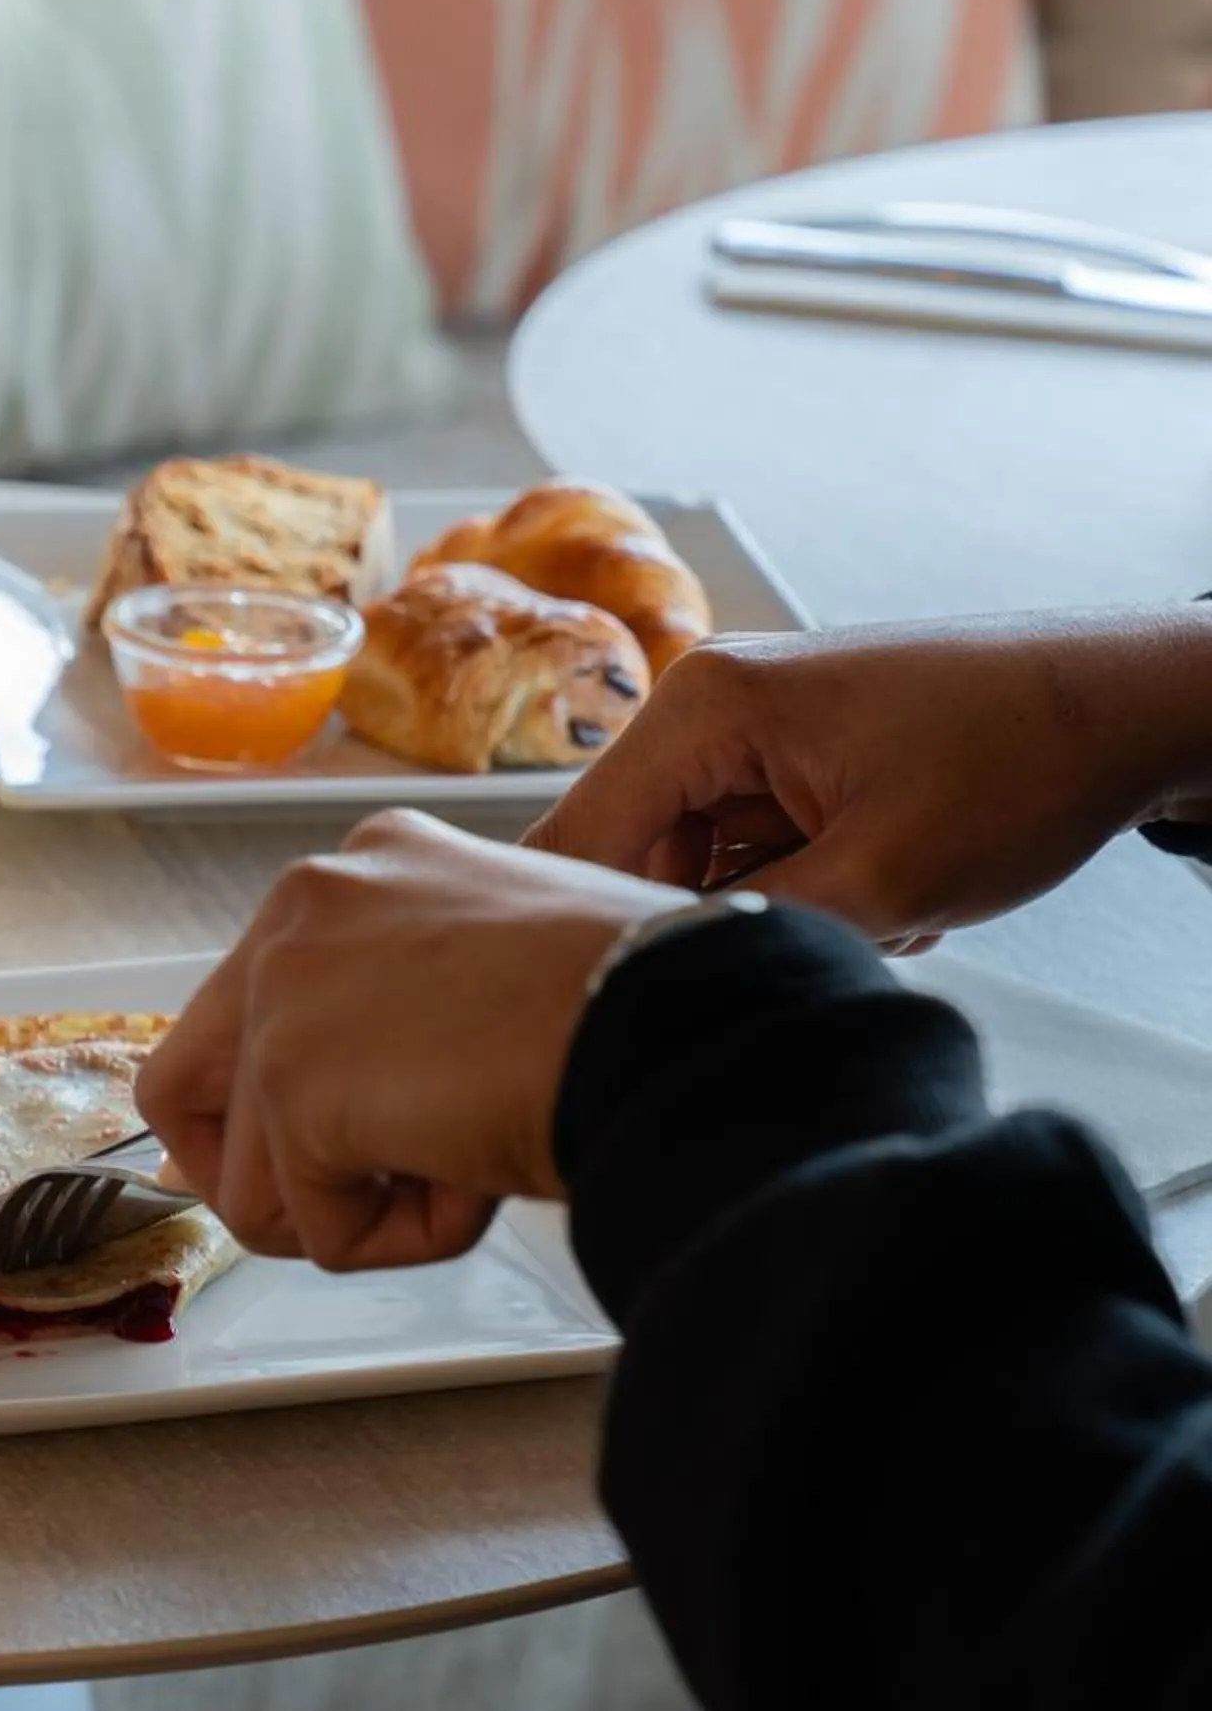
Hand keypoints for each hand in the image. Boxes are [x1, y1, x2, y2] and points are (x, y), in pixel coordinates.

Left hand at [135, 811, 685, 1270]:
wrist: (677, 1021)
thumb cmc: (642, 1004)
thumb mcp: (505, 976)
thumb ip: (408, 1016)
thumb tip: (341, 1117)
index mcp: (366, 868)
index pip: (261, 999)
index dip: (305, 1098)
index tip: (370, 1128)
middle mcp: (302, 907)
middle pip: (187, 1085)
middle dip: (262, 1170)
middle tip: (356, 1195)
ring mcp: (282, 990)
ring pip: (251, 1181)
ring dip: (358, 1211)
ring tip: (467, 1166)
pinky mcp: (291, 1078)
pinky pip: (311, 1230)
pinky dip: (395, 1242)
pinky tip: (477, 1182)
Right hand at [524, 608, 1211, 952]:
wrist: (1135, 705)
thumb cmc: (1030, 753)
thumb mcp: (885, 877)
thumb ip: (751, 932)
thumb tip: (664, 983)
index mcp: (704, 706)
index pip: (576, 838)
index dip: (580, 932)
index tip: (609, 1006)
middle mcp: (710, 703)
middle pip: (634, 855)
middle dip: (713, 921)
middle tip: (812, 945)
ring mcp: (750, 728)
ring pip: (701, 865)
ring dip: (774, 909)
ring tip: (875, 908)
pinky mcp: (792, 755)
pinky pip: (752, 849)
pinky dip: (811, 886)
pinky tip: (887, 890)